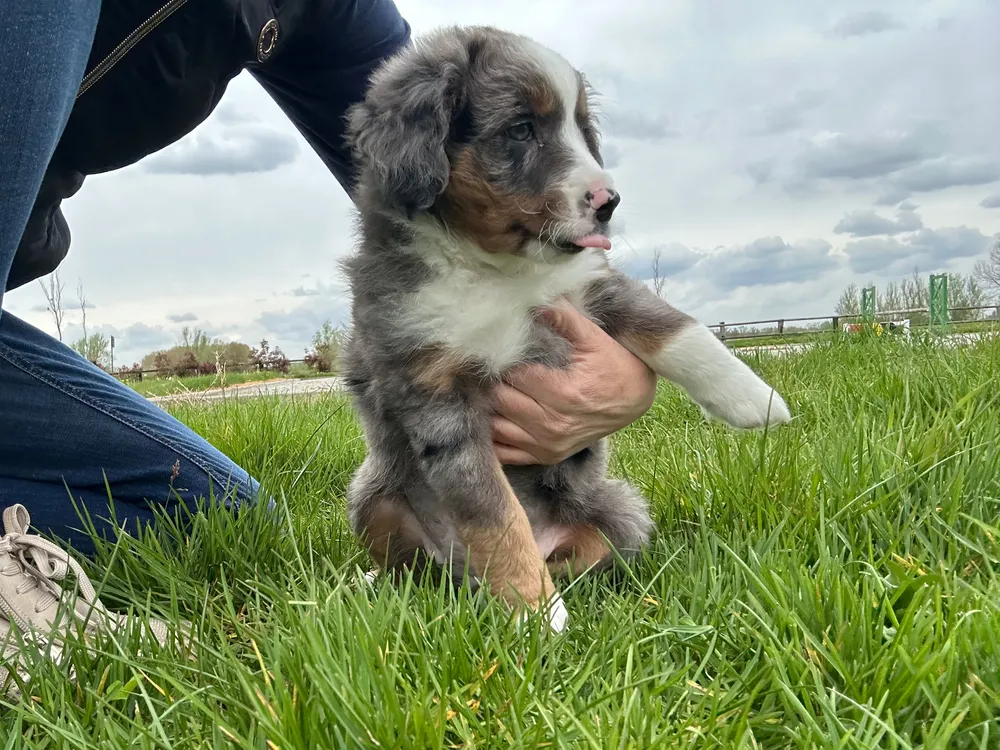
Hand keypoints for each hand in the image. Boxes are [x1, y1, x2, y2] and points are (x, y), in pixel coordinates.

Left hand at [491, 299, 657, 464]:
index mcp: (564, 394)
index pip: (513, 375)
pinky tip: (492, 417)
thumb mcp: (594, 338)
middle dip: (492, 382)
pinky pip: (505, 453)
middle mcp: (553, 424)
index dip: (501, 359)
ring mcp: (549, 444)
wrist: (635, 400)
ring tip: (489, 388)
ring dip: (489, 408)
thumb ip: (563, 318)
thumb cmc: (614, 366)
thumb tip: (535, 300)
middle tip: (488, 367)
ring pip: (495, 427)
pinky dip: (493, 438)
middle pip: (499, 400)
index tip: (496, 348)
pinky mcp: (546, 456)